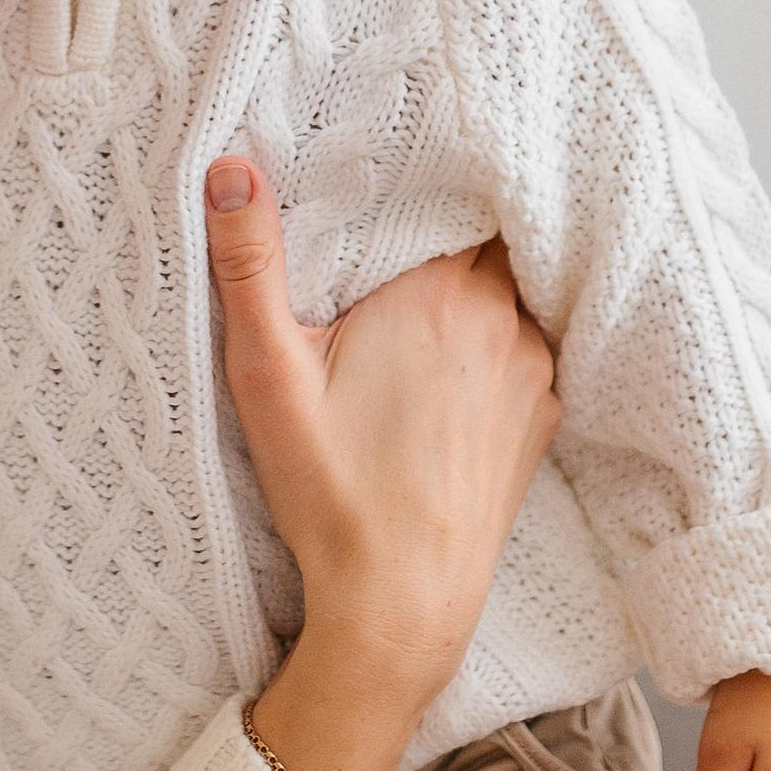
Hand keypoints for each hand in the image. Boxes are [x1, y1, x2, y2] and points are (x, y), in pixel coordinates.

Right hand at [206, 163, 558, 770]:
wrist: (402, 603)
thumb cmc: (332, 492)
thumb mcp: (269, 374)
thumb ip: (249, 265)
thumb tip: (230, 167)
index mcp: (440, 293)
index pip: (452, 192)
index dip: (420, 178)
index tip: (385, 173)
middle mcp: (503, 319)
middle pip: (483, 235)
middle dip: (440, 227)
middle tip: (389, 232)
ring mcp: (532, 367)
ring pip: (508, 288)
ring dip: (470, 283)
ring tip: (414, 295)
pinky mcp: (540, 413)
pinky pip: (524, 341)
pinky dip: (493, 334)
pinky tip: (446, 358)